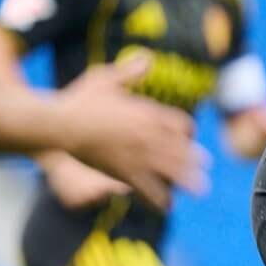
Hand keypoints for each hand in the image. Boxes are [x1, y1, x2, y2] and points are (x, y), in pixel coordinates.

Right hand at [58, 57, 208, 210]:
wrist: (60, 124)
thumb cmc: (80, 100)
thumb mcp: (106, 79)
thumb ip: (129, 72)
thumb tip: (148, 58)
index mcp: (147, 113)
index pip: (182, 124)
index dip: (188, 133)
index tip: (188, 139)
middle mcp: (148, 135)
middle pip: (183, 150)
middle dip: (195, 160)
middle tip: (205, 168)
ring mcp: (138, 155)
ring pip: (172, 172)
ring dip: (188, 181)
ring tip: (200, 190)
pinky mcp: (124, 173)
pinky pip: (149, 190)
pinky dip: (160, 199)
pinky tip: (167, 206)